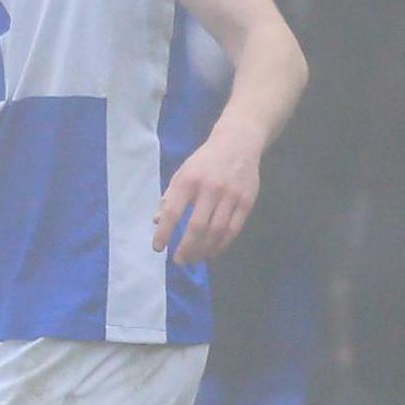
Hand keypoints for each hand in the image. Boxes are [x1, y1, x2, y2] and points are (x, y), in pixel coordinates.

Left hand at [153, 120, 262, 264]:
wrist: (238, 143)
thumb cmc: (205, 161)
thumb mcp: (182, 172)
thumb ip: (170, 196)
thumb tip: (157, 220)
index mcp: (188, 180)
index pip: (173, 212)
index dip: (164, 232)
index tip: (158, 248)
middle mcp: (209, 189)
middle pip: (197, 227)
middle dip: (186, 248)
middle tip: (179, 261)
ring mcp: (230, 196)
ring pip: (216, 232)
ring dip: (203, 250)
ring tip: (194, 259)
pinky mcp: (246, 202)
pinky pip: (233, 230)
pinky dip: (222, 244)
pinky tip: (212, 252)